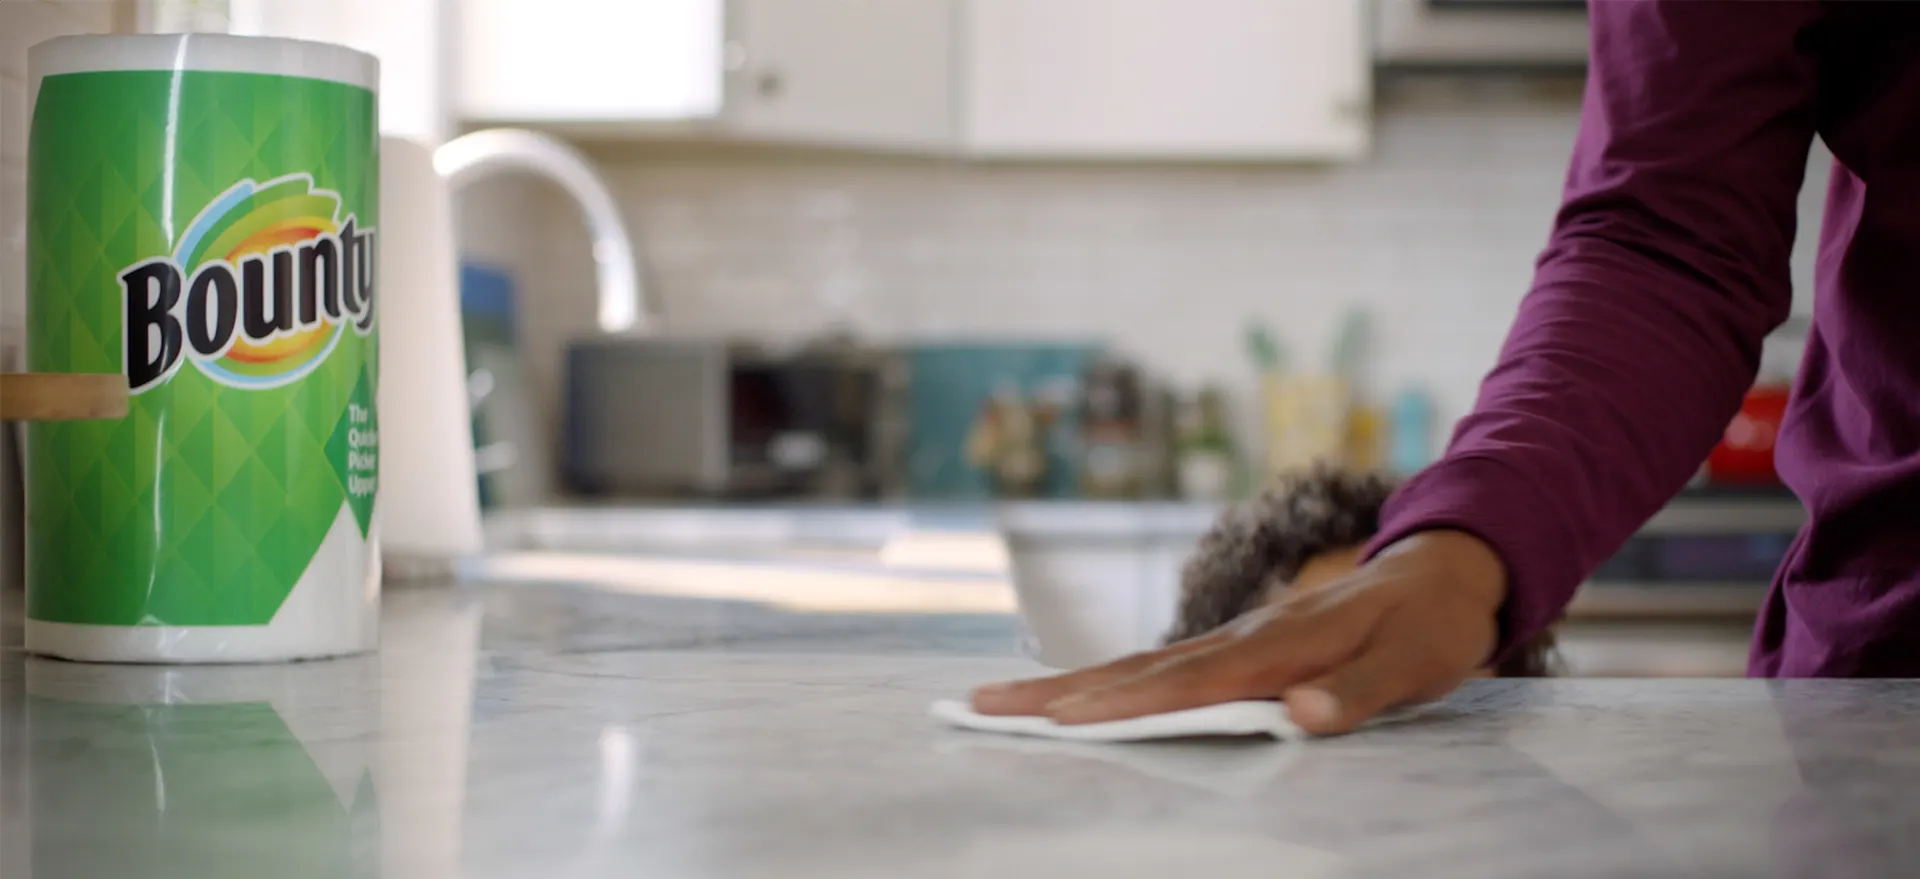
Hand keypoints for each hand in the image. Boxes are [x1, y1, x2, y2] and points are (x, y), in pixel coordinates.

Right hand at [970, 530, 1507, 735]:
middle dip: (1057, 694)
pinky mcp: (1239, 647)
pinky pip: (1160, 669)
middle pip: (1135, 671)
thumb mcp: (1413, 664)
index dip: (1122, 706)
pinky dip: (1109, 684)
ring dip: (1069, 688)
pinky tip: (1080, 699)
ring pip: (1137, 668)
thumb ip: (1355, 692)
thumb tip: (1298, 717)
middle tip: (981, 708)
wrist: (1446, 569)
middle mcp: (1242, 638)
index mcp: (1277, 647)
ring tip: (1002, 703)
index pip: (1185, 684)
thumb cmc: (1430, 626)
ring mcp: (1235, 639)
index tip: (1058, 722)